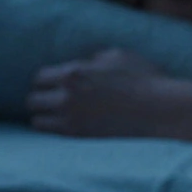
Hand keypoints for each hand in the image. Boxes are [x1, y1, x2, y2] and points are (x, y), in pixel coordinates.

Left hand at [27, 48, 167, 136]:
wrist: (159, 110)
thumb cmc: (144, 79)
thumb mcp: (118, 56)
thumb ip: (94, 58)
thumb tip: (85, 63)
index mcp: (74, 73)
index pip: (40, 77)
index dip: (48, 80)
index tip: (55, 84)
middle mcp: (67, 96)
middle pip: (33, 99)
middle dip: (42, 98)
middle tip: (54, 100)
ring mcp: (71, 118)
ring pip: (37, 120)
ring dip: (45, 116)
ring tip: (57, 116)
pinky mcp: (79, 136)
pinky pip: (49, 134)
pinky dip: (54, 129)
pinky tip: (65, 126)